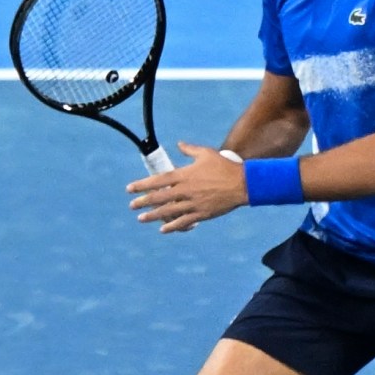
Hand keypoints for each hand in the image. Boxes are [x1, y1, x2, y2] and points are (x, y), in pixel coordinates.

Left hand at [128, 143, 251, 233]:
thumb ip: (189, 149)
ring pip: (168, 211)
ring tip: (141, 218)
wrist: (244, 184)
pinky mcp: (202, 214)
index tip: (130, 189)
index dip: (142, 185)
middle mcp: (186, 190)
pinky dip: (173, 226)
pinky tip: (163, 229)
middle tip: (131, 206)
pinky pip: (184, 222)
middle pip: (159, 198)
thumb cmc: (225, 166)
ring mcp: (193, 204)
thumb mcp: (206, 154)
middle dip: (143, 202)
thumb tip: (179, 144)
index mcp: (185, 175)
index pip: (158, 180)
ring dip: (153, 216)